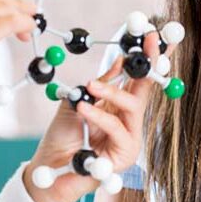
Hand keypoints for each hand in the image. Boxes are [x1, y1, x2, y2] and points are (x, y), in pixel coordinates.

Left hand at [22, 32, 166, 201]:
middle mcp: (129, 121)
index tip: (151, 34)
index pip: (137, 78)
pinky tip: (84, 109)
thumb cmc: (62, 136)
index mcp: (118, 106)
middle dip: (147, 64)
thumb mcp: (77, 101)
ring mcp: (130, 138)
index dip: (146, 57)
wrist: (49, 167)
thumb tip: (119, 60)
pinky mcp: (126, 155)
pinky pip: (118, 130)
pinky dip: (100, 117)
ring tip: (91, 88)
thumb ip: (98, 85)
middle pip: (145, 89)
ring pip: (133, 108)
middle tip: (144, 43)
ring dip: (112, 94)